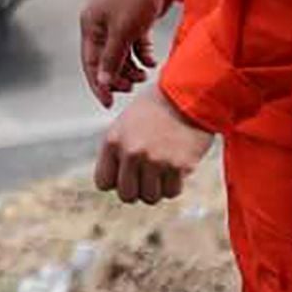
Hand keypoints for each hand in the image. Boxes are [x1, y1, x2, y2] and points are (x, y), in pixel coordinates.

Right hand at [77, 0, 169, 107]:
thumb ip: (111, 58)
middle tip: (131, 87)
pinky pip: (135, 45)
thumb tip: (102, 82)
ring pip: (121, 55)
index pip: (90, 63)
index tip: (108, 102)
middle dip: (118, 76)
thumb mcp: (122, 31)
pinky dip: (143, 55)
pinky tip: (151, 61)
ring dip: (132, 68)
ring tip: (144, 75)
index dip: (99, 84)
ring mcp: (118, 23)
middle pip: (105, 61)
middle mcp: (101, 25)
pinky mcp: (135, 21)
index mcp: (90, 26)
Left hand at [94, 85, 214, 206]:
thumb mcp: (126, 124)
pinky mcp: (179, 166)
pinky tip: (176, 168)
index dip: (116, 181)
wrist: (188, 94)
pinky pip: (172, 192)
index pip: (103, 182)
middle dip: (137, 189)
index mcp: (113, 141)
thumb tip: (115, 184)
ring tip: (162, 170)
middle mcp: (131, 152)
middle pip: (127, 195)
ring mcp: (156, 160)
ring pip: (150, 197)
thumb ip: (118, 152)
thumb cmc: (156, 109)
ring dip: (157, 188)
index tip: (127, 173)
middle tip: (147, 176)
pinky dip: (174, 185)